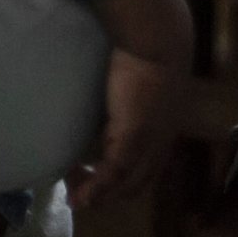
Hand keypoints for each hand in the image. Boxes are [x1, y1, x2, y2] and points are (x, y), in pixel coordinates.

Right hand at [72, 0, 191, 207]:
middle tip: (81, 190)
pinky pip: (112, 174)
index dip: (124, 178)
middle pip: (137, 184)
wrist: (158, 41)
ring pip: (124, 184)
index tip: (98, 175)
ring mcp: (148, 144)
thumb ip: (127, 92)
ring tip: (74, 194)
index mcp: (164, 130)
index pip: (147, 168)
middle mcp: (160, 144)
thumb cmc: (147, 50)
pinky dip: (95, 189)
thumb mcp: (138, 78)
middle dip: (109, 194)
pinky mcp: (132, 139)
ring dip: (98, 195)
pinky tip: (77, 196)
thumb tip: (111, 90)